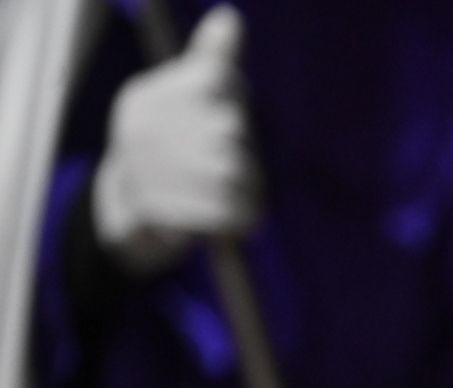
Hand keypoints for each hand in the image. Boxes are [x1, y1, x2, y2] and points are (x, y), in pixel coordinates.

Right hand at [92, 5, 261, 274]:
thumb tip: (230, 16)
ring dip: (247, 192)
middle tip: (225, 174)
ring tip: (225, 198)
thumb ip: (211, 61)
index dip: (233, 105)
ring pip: (237, 172)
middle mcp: (146, 125)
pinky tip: (227, 222)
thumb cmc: (169, 149)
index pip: (219, 79)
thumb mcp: (185, 98)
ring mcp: (149, 167)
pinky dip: (240, 221)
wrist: (127, 215)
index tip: (220, 125)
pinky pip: (230, 213)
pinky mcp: (161, 209)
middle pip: (234, 129)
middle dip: (244, 158)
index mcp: (152, 94)